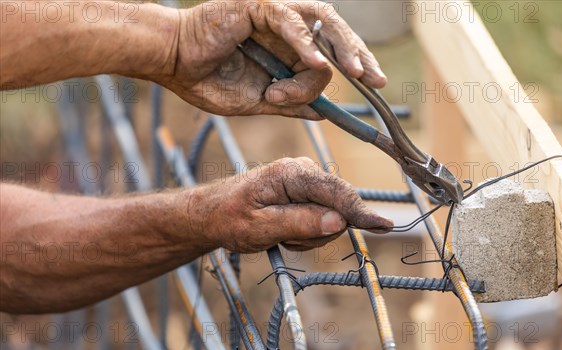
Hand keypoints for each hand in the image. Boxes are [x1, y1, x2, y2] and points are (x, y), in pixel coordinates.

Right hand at [159, 0, 386, 118]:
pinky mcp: (256, 7)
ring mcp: (272, 13)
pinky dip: (303, 42)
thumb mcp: (257, 101)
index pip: (330, 51)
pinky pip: (288, 22)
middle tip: (376, 79)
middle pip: (334, 32)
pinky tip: (311, 62)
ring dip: (340, 48)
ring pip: (320, 23)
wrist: (172, 65)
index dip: (355, 65)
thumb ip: (289, 102)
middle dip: (360, 55)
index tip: (374, 85)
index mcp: (287, 48)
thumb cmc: (207, 80)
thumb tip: (321, 113)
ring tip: (355, 72)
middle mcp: (286, 27)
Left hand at [189, 157, 392, 251]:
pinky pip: (321, 219)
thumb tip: (338, 221)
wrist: (213, 213)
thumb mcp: (259, 227)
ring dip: (308, 235)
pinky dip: (306, 232)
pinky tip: (284, 232)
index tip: (384, 225)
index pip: (336, 193)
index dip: (360, 212)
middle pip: (337, 208)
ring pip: (330, 218)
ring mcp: (306, 182)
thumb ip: (298, 223)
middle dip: (317, 231)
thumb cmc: (229, 218)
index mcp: (292, 174)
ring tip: (279, 235)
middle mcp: (304, 172)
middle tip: (285, 240)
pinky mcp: (306, 194)